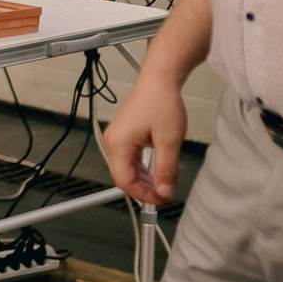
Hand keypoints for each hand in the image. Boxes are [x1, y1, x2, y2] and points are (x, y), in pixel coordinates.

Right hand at [102, 74, 186, 205]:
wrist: (159, 81)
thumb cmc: (162, 103)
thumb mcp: (169, 141)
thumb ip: (165, 170)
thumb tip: (164, 192)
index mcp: (119, 144)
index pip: (125, 181)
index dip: (143, 194)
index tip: (162, 200)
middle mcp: (113, 142)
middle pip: (123, 177)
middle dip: (143, 189)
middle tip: (165, 195)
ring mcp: (117, 139)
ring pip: (127, 169)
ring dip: (144, 180)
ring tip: (163, 185)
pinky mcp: (124, 136)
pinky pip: (129, 160)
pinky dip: (142, 169)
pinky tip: (156, 171)